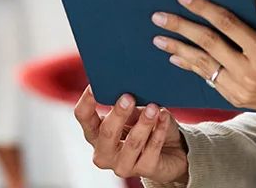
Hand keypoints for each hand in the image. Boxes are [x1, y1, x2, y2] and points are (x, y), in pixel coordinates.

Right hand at [74, 87, 188, 182]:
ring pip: (132, 143)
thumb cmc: (147, 127)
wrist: (172, 149)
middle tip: (129, 97)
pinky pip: (152, 148)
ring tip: (154, 107)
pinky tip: (164, 117)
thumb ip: (128, 105)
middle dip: (118, 114)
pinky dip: (159, 130)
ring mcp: (123, 165)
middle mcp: (104, 152)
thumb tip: (128, 92)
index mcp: (96, 133)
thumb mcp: (135, 112)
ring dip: (144, 122)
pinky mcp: (144, 170)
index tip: (95, 86)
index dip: (87, 101)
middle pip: (106, 132)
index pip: (83, 116)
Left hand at [152, 0, 255, 115]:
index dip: (203, 8)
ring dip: (178, 51)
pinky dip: (191, 68)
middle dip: (181, 28)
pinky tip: (177, 59)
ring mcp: (239, 88)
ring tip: (159, 39)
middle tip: (159, 17)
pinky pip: (208, 80)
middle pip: (208, 44)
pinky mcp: (235, 98)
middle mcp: (248, 71)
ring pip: (203, 65)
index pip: (227, 24)